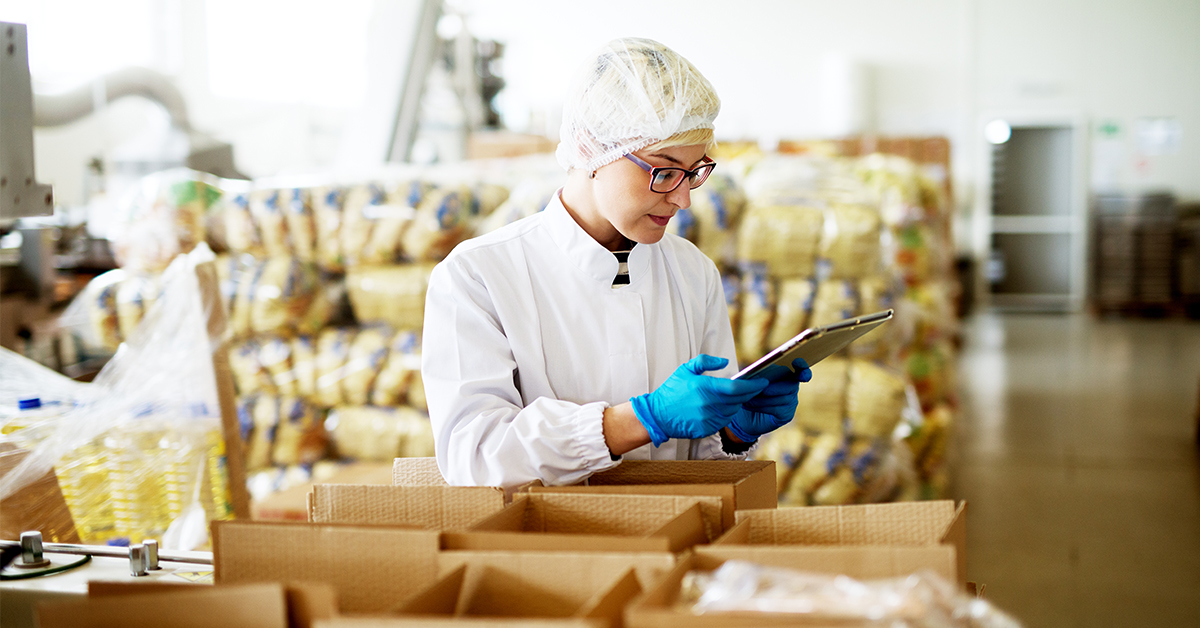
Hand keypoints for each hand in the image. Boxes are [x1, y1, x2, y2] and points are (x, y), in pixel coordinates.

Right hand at [630, 355, 768, 445]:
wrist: (657, 415)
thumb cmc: (671, 390)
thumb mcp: (685, 369)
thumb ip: (706, 362)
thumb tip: (725, 362)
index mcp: (705, 388)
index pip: (738, 388)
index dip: (754, 386)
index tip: (763, 382)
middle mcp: (709, 405)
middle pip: (740, 400)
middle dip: (749, 393)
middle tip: (755, 387)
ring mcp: (709, 419)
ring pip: (734, 410)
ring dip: (737, 403)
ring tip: (733, 396)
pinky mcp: (707, 429)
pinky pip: (725, 420)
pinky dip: (727, 413)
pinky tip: (721, 407)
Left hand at [727, 359, 811, 442]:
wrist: (741, 415)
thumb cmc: (746, 393)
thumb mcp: (750, 381)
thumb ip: (757, 376)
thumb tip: (758, 377)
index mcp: (784, 373)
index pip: (800, 368)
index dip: (801, 366)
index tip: (796, 362)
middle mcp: (791, 386)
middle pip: (791, 384)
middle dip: (777, 388)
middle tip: (762, 390)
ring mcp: (791, 401)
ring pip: (783, 398)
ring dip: (763, 399)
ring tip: (747, 399)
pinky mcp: (787, 414)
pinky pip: (778, 409)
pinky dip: (762, 407)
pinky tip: (749, 405)